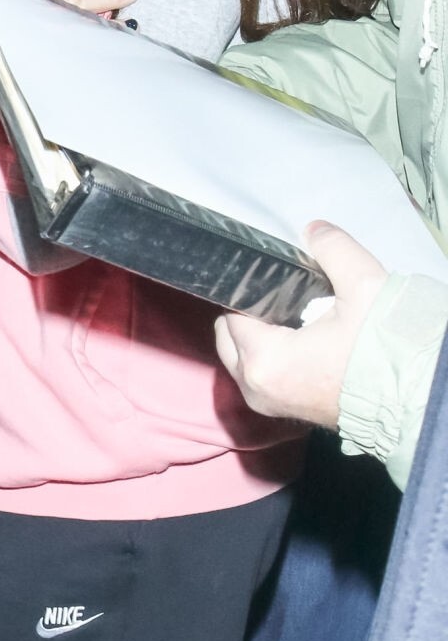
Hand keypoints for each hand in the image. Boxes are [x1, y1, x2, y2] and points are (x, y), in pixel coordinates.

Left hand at [214, 222, 388, 426]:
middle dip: (247, 313)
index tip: (270, 276)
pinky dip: (267, 356)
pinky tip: (297, 338)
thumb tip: (312, 230)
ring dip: (255, 336)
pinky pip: (258, 375)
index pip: (232, 312)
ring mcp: (267, 403)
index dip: (249, 290)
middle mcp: (255, 386)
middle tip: (282, 295)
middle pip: (228, 335)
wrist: (412, 397)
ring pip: (240, 356)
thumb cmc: (384, 350)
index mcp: (263, 359)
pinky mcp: (282, 411)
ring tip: (291, 316)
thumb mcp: (363, 286)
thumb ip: (333, 249)